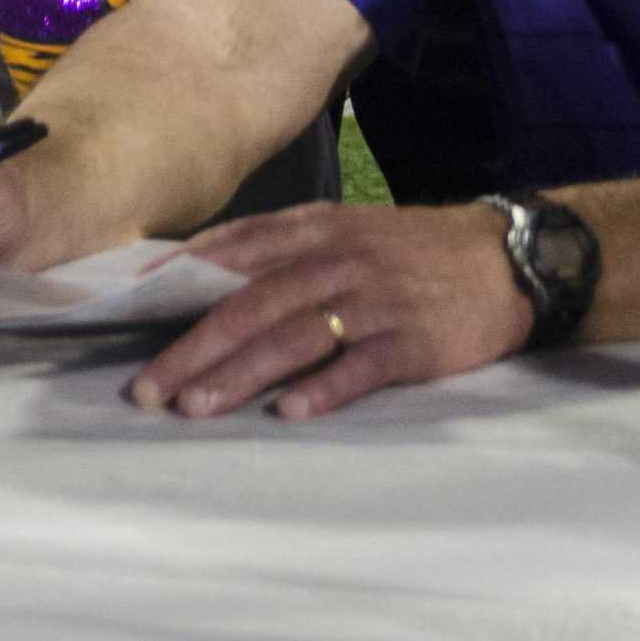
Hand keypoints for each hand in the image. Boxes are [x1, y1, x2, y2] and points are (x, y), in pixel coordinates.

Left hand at [128, 200, 536, 421]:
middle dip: (194, 346)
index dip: (184, 279)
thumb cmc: (415, 251)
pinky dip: (322, 388)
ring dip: (239, 372)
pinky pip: (359, 365)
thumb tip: (212, 278)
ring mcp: (376, 300)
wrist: (506, 258)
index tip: (133, 311)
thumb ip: (290, 249)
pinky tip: (288, 412)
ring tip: (194, 406)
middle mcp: (341, 259)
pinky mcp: (411, 340)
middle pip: (254, 301)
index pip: (239, 248)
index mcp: (322, 228)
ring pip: (294, 335)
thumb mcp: (352, 229)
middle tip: (148, 388)